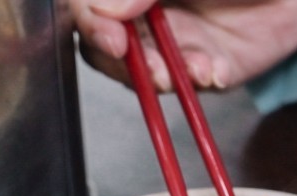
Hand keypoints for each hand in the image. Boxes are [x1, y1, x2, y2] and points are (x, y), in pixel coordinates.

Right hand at [70, 0, 296, 90]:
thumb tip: (104, 8)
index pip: (88, 7)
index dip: (89, 21)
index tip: (110, 32)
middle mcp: (145, 15)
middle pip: (103, 45)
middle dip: (114, 56)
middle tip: (130, 54)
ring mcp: (173, 44)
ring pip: (139, 73)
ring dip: (151, 75)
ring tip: (171, 71)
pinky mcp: (205, 69)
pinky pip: (187, 85)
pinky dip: (194, 80)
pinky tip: (208, 69)